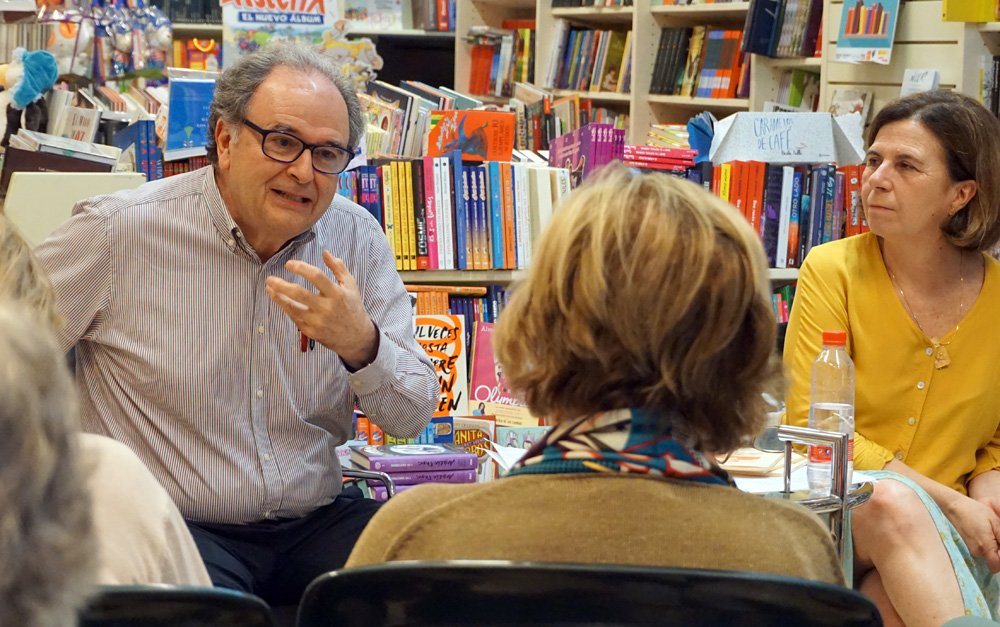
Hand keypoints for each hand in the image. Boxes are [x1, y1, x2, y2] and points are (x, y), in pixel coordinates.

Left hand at [265, 250, 378, 368]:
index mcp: (337, 294)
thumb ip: (338, 267)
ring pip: (292, 307)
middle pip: (299, 293)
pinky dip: (285, 307)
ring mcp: (317, 321)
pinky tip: (278, 299)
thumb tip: (324, 252)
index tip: (289, 264)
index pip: (316, 277)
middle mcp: (326, 308)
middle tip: (270, 278)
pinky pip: (294, 317)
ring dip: (278, 297)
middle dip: (281, 285)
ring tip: (269, 288)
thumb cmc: (353, 307)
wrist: (356, 337)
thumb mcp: (351, 285)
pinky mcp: (311, 332)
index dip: (301, 268)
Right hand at [943, 494, 999, 572]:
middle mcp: (977, 553)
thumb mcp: (995, 522)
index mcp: (985, 547)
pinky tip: (984, 534)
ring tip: (991, 532)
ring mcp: (971, 551)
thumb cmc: (975, 511)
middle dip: (999, 552)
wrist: (954, 507)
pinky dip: (987, 546)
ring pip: (989, 557)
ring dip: (994, 548)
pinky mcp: (968, 548)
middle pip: (994, 561)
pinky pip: (982, 552)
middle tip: (996, 534)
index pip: (998, 566)